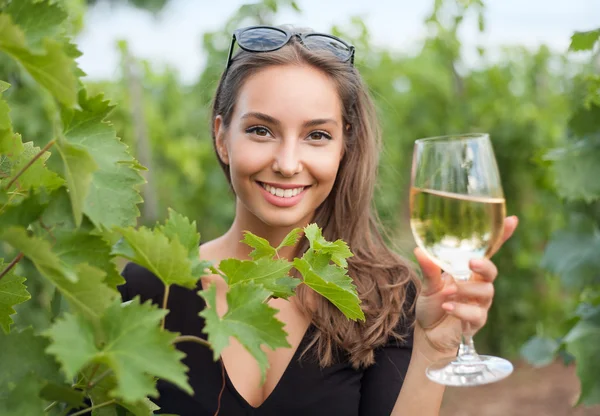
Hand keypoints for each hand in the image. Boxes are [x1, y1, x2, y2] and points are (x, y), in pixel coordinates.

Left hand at [413, 216, 518, 357]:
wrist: (428, 333)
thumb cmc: (432, 305)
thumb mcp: (428, 285)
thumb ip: (429, 269)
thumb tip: (419, 250)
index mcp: (468, 270)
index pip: (488, 251)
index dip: (501, 236)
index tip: (512, 219)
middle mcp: (478, 284)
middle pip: (492, 271)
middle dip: (485, 265)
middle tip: (472, 263)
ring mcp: (480, 304)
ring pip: (485, 292)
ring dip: (465, 290)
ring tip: (446, 292)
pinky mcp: (477, 322)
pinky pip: (476, 314)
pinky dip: (461, 309)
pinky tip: (447, 307)